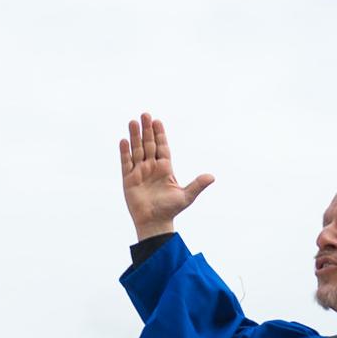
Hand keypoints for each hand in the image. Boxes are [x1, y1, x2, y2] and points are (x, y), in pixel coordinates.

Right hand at [120, 112, 214, 238]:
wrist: (154, 223)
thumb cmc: (170, 210)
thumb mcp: (186, 196)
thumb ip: (197, 185)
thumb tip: (212, 177)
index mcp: (165, 168)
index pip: (162, 147)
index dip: (160, 134)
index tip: (157, 121)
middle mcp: (151, 167)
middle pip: (149, 144)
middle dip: (147, 130)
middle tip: (145, 114)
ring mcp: (139, 172)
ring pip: (137, 150)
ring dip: (135, 136)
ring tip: (133, 122)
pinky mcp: (129, 179)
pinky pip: (126, 163)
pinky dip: (125, 152)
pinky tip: (124, 140)